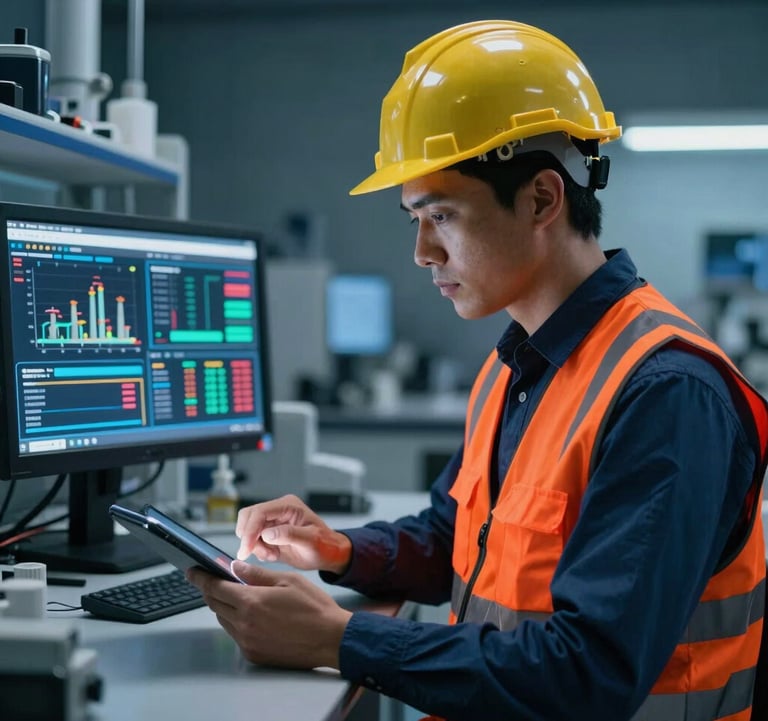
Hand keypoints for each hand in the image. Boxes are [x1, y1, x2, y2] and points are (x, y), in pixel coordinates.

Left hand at [187, 561, 351, 668]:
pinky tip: (252, 615)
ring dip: (225, 606)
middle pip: (215, 604)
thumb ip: (257, 574)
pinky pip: (235, 635)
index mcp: (252, 602)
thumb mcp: (287, 580)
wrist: (330, 639)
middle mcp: (245, 624)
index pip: (215, 588)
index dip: (201, 578)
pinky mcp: (254, 654)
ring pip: (224, 619)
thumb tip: (235, 567)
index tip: (192, 572)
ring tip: (239, 596)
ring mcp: (248, 642)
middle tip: (212, 580)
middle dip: (211, 590)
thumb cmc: (314, 608)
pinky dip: (237, 622)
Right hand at [235, 494, 351, 574]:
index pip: (260, 512)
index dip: (250, 530)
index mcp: (288, 506)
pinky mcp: (270, 532)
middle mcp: (278, 510)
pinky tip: (273, 555)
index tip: (247, 549)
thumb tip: (266, 533)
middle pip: (249, 517)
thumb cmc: (325, 545)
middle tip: (261, 554)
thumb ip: (289, 535)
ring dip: (255, 546)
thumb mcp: (311, 541)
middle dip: (249, 538)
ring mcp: (273, 521)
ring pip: (249, 530)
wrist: (329, 554)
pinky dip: (258, 550)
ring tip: (273, 555)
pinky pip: (254, 540)